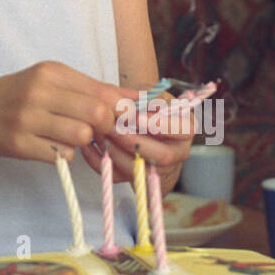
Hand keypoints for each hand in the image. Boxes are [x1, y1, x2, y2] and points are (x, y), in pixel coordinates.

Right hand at [0, 61, 135, 164]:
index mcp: (50, 72)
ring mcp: (27, 118)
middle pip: (97, 114)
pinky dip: (62, 154)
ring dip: (83, 142)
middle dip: (105, 128)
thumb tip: (133, 99)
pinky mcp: (20, 143)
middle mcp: (38, 91)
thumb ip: (89, 89)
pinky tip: (51, 146)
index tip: (122, 120)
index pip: (101, 91)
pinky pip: (60, 155)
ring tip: (69, 137)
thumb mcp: (50, 81)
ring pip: (81, 136)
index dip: (119, 110)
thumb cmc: (19, 96)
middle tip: (96, 131)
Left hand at [79, 89, 195, 190]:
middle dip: (134, 142)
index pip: (182, 129)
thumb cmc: (147, 106)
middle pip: (162, 156)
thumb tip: (124, 105)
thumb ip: (143, 98)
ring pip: (139, 169)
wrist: (141, 125)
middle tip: (113, 128)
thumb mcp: (150, 96)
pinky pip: (118, 176)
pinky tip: (88, 146)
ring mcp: (158, 169)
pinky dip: (100, 161)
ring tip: (99, 133)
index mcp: (186, 128)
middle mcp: (177, 152)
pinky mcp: (137, 178)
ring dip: (115, 151)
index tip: (134, 116)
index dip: (159, 124)